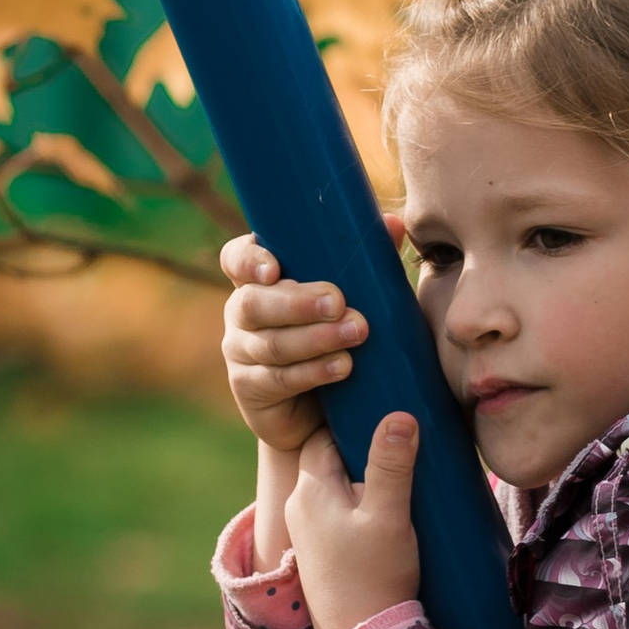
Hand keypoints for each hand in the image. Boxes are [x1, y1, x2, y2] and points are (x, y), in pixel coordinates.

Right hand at [220, 231, 368, 453]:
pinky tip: (341, 366)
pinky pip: (277, 379)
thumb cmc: (343, 337)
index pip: (236, 259)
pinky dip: (312, 372)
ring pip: (270, 343)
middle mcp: (243, 314)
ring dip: (315, 338)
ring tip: (356, 333)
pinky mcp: (250, 389)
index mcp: (261, 281)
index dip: (248, 260)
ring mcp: (241, 353)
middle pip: (252, 303)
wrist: (336, 405)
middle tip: (338, 302)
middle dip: (297, 303)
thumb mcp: (358, 298)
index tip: (274, 268)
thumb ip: (369, 261)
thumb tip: (392, 223)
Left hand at [286, 413, 420, 628]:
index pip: (324, 435)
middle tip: (401, 443)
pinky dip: (361, 503)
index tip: (385, 415)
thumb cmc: (375, 576)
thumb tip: (399, 416)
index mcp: (310, 491)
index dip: (354, 423)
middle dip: (362, 449)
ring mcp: (308, 532)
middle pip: (329, 460)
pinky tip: (388, 510)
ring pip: (336, 487)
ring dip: (364, 478)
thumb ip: (392, 464)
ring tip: (401, 475)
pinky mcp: (322, 552)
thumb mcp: (388, 515)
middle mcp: (300, 507)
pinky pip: (339, 511)